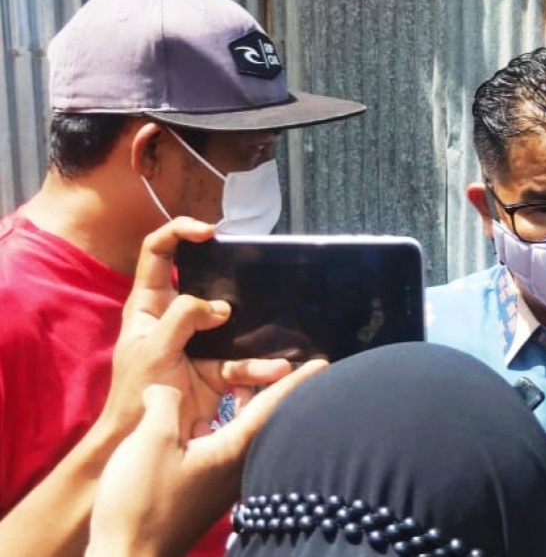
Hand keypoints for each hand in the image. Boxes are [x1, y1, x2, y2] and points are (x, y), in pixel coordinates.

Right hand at [88, 359, 326, 556]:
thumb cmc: (140, 503)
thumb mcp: (150, 441)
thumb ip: (165, 403)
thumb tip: (168, 387)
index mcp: (233, 450)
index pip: (273, 407)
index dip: (295, 381)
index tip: (322, 363)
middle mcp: (238, 468)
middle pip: (264, 422)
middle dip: (274, 393)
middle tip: (285, 366)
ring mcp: (222, 485)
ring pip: (242, 437)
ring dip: (243, 410)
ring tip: (239, 385)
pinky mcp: (205, 495)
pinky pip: (223, 451)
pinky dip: (220, 429)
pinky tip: (200, 421)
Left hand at [98, 217, 292, 439]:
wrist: (139, 443)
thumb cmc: (134, 393)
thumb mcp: (152, 351)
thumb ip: (182, 320)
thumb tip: (221, 308)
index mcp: (149, 304)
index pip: (158, 252)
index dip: (180, 232)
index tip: (210, 234)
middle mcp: (175, 317)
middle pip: (206, 283)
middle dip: (234, 280)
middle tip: (258, 274)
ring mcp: (200, 342)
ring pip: (234, 325)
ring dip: (256, 335)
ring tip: (279, 344)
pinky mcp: (218, 367)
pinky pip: (243, 361)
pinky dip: (260, 368)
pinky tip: (277, 371)